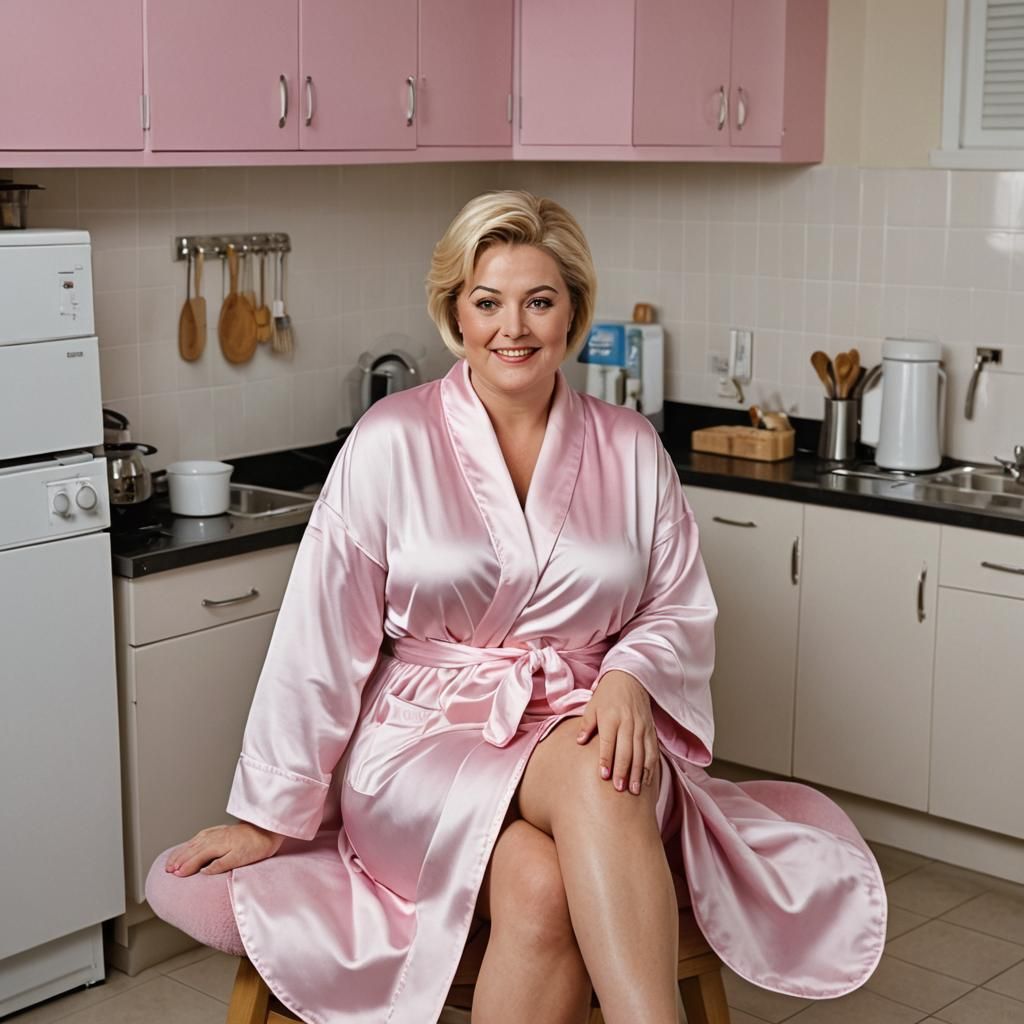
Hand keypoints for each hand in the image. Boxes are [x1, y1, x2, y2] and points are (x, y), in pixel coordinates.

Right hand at [164, 822, 284, 876]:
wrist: (268, 829)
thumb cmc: (257, 846)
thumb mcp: (240, 859)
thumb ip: (220, 865)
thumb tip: (203, 872)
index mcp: (218, 845)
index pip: (197, 858)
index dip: (186, 867)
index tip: (176, 875)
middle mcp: (214, 837)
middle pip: (191, 849)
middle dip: (178, 859)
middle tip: (167, 870)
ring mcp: (217, 832)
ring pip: (194, 842)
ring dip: (182, 851)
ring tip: (172, 861)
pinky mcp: (220, 830)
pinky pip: (200, 836)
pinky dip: (191, 842)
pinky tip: (188, 845)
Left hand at [575, 670, 657, 795]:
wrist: (630, 679)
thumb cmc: (607, 695)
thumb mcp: (592, 706)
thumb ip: (586, 725)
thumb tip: (579, 742)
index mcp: (611, 718)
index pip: (608, 742)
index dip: (606, 760)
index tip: (604, 776)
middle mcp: (628, 723)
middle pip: (626, 751)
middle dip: (623, 771)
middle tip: (619, 789)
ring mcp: (641, 727)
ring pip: (641, 754)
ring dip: (638, 773)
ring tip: (634, 791)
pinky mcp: (650, 730)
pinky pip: (652, 751)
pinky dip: (651, 767)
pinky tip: (647, 780)